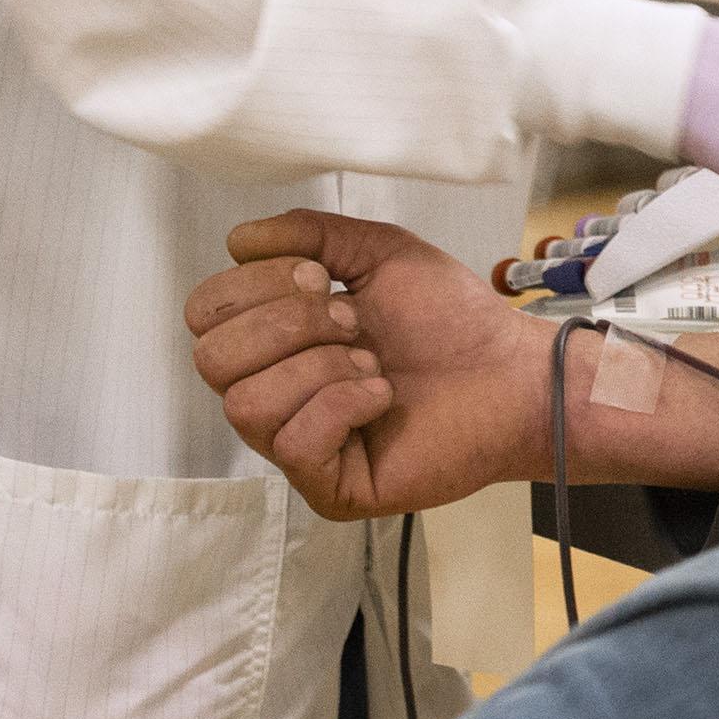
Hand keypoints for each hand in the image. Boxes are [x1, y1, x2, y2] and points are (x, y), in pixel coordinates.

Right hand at [187, 212, 547, 520]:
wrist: (512, 372)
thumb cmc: (451, 318)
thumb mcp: (380, 253)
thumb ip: (310, 234)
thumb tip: (237, 240)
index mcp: (276, 339)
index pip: (205, 312)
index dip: (256, 286)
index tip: (323, 279)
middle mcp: (274, 392)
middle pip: (211, 358)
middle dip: (291, 324)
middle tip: (355, 322)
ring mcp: (296, 443)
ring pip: (247, 403)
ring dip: (321, 367)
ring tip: (374, 363)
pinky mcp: (327, 485)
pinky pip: (293, 443)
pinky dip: (344, 404)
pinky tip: (383, 396)